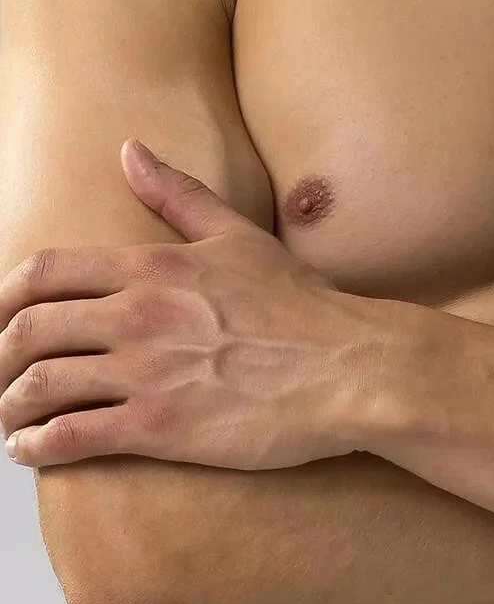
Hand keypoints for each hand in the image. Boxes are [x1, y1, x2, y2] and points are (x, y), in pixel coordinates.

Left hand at [0, 139, 391, 468]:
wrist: (350, 369)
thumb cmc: (306, 309)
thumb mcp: (239, 237)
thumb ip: (178, 196)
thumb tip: (130, 151)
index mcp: (149, 267)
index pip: (44, 273)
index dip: (5, 298)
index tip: (1, 320)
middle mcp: (135, 315)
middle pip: (28, 329)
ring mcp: (145, 373)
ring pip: (40, 384)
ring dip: (8, 404)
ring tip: (5, 420)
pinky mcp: (161, 428)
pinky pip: (74, 435)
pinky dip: (37, 445)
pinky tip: (27, 452)